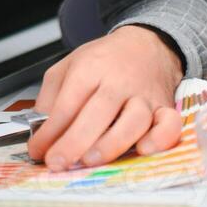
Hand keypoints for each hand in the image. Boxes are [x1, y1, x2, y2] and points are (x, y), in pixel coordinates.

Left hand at [27, 24, 184, 170]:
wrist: (145, 44)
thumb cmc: (104, 61)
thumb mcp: (67, 67)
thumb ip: (50, 98)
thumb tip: (40, 132)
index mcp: (89, 69)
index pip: (67, 103)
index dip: (50, 131)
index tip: (38, 150)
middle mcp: (118, 82)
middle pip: (97, 113)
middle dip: (74, 142)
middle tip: (57, 162)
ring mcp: (144, 95)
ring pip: (133, 121)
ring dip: (112, 144)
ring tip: (90, 160)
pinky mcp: (165, 107)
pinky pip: (169, 124)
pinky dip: (160, 139)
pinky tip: (143, 150)